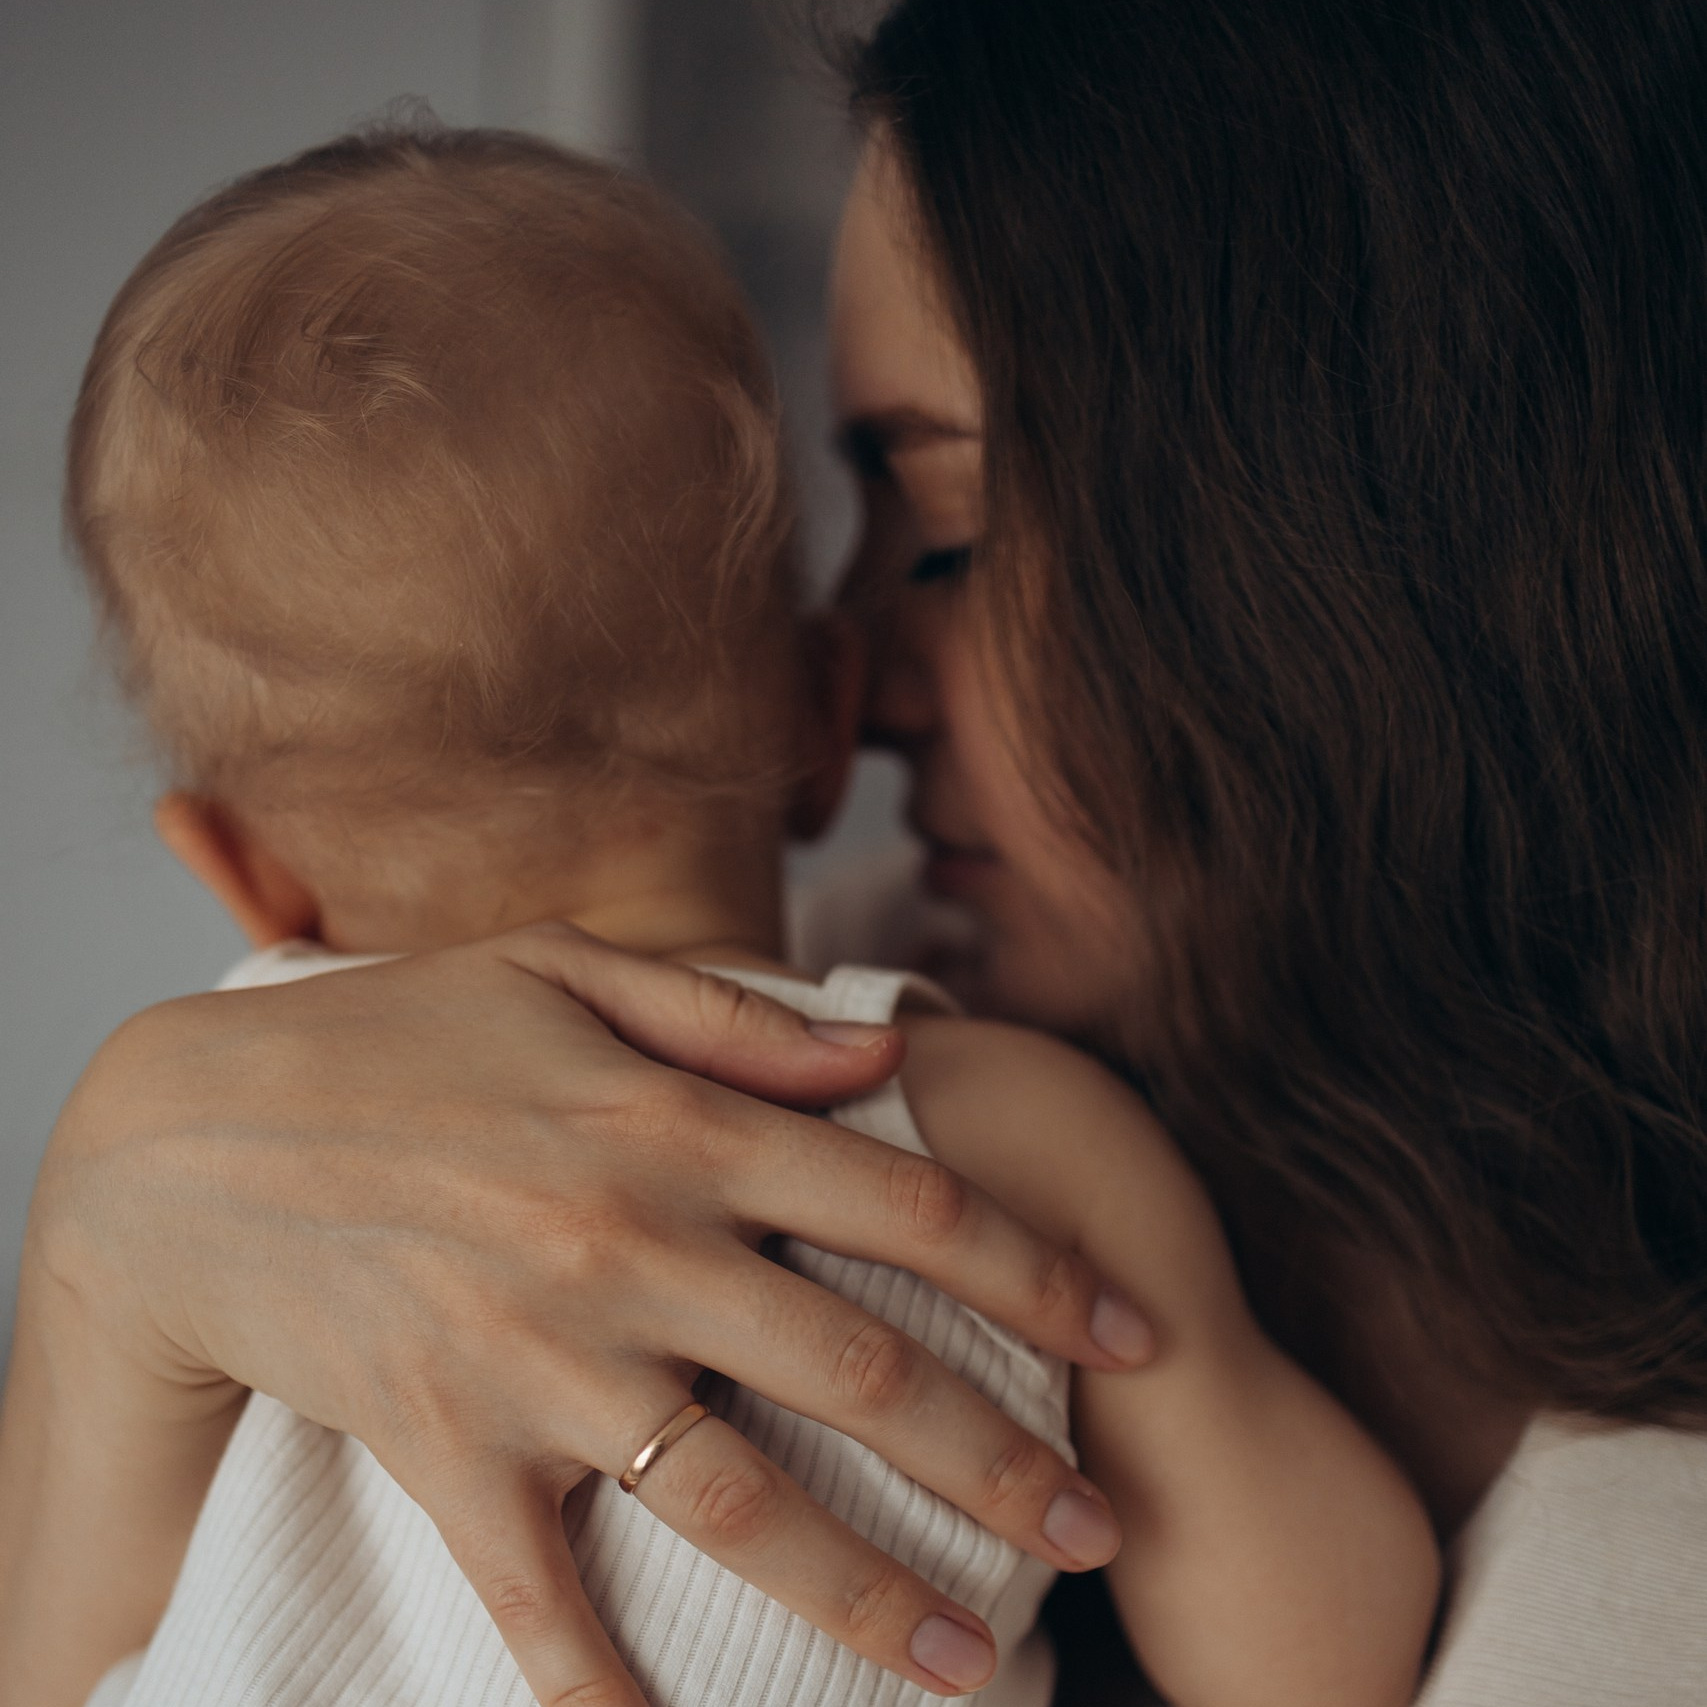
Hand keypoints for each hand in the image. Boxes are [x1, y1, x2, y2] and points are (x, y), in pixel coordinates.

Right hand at [27, 923, 1147, 1702]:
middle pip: (863, 1371)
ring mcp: (542, 1357)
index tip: (1136, 1334)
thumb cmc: (402, 1035)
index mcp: (677, 1126)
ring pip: (742, 1503)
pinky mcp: (448, 1448)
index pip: (909, 1205)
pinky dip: (615, 1690)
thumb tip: (888, 1054)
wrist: (198, 1140)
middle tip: (1097, 1529)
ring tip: (975, 1668)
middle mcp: (633, 1247)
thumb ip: (736, 1018)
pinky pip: (547, 1601)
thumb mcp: (569, 971)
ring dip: (868, 1595)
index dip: (1042, 1273)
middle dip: (1001, 1457)